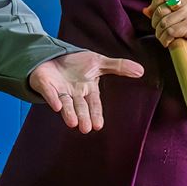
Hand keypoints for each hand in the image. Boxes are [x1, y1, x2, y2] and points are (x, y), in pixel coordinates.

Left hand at [29, 50, 145, 132]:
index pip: (93, 104)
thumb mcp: (99, 62)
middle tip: (85, 128)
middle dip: (82, 117)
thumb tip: (141, 70)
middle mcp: (74, 94)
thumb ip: (119, 67)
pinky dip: (53, 99)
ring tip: (72, 123)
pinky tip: (57, 107)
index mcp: (87, 90)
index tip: (98, 126)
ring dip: (69, 113)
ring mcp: (59, 91)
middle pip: (79, 107)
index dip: (95, 114)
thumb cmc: (76, 63)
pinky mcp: (45, 86)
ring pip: (65, 104)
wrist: (52, 57)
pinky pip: (49, 93)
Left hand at [147, 0, 186, 65]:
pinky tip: (169, 43)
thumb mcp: (177, 16)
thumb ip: (162, 11)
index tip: (153, 18)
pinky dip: (165, 40)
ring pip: (164, 23)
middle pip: (161, 10)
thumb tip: (145, 10)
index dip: (153, 6)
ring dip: (160, 34)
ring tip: (164, 39)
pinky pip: (170, 32)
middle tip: (160, 32)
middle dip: (155, 24)